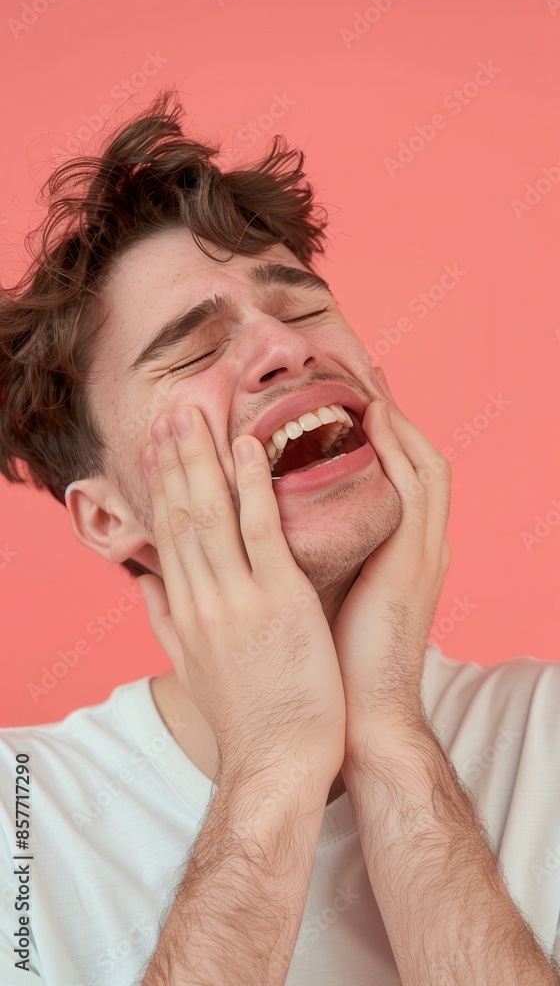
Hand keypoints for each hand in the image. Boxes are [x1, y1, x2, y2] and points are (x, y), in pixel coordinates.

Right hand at [138, 404, 346, 791]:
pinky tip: (248, 448)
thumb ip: (165, 619)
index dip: (162, 483)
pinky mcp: (278, 601)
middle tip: (173, 410)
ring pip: (212, 513)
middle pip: (182, 513)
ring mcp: (237, 597)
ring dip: (203, 458)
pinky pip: (261, 531)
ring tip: (198, 413)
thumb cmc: (245, 716)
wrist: (276, 763)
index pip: (167, 533)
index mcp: (184, 609)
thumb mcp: (190, 666)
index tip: (160, 445)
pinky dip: (252, 486)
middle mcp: (202, 596)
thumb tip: (144, 585)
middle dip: (176, 458)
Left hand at [331, 369, 450, 736]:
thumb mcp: (316, 600)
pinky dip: (395, 450)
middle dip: (391, 411)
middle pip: (413, 458)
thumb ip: (301, 560)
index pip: (390, 476)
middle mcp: (416, 546)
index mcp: (392, 555)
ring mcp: (421, 554)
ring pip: (421, 464)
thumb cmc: (330, 667)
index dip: (374, 433)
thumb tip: (259, 535)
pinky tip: (373, 419)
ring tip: (368, 378)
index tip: (345, 397)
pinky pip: (413, 492)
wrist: (358, 720)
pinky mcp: (414, 565)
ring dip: (396, 418)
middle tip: (365, 369)